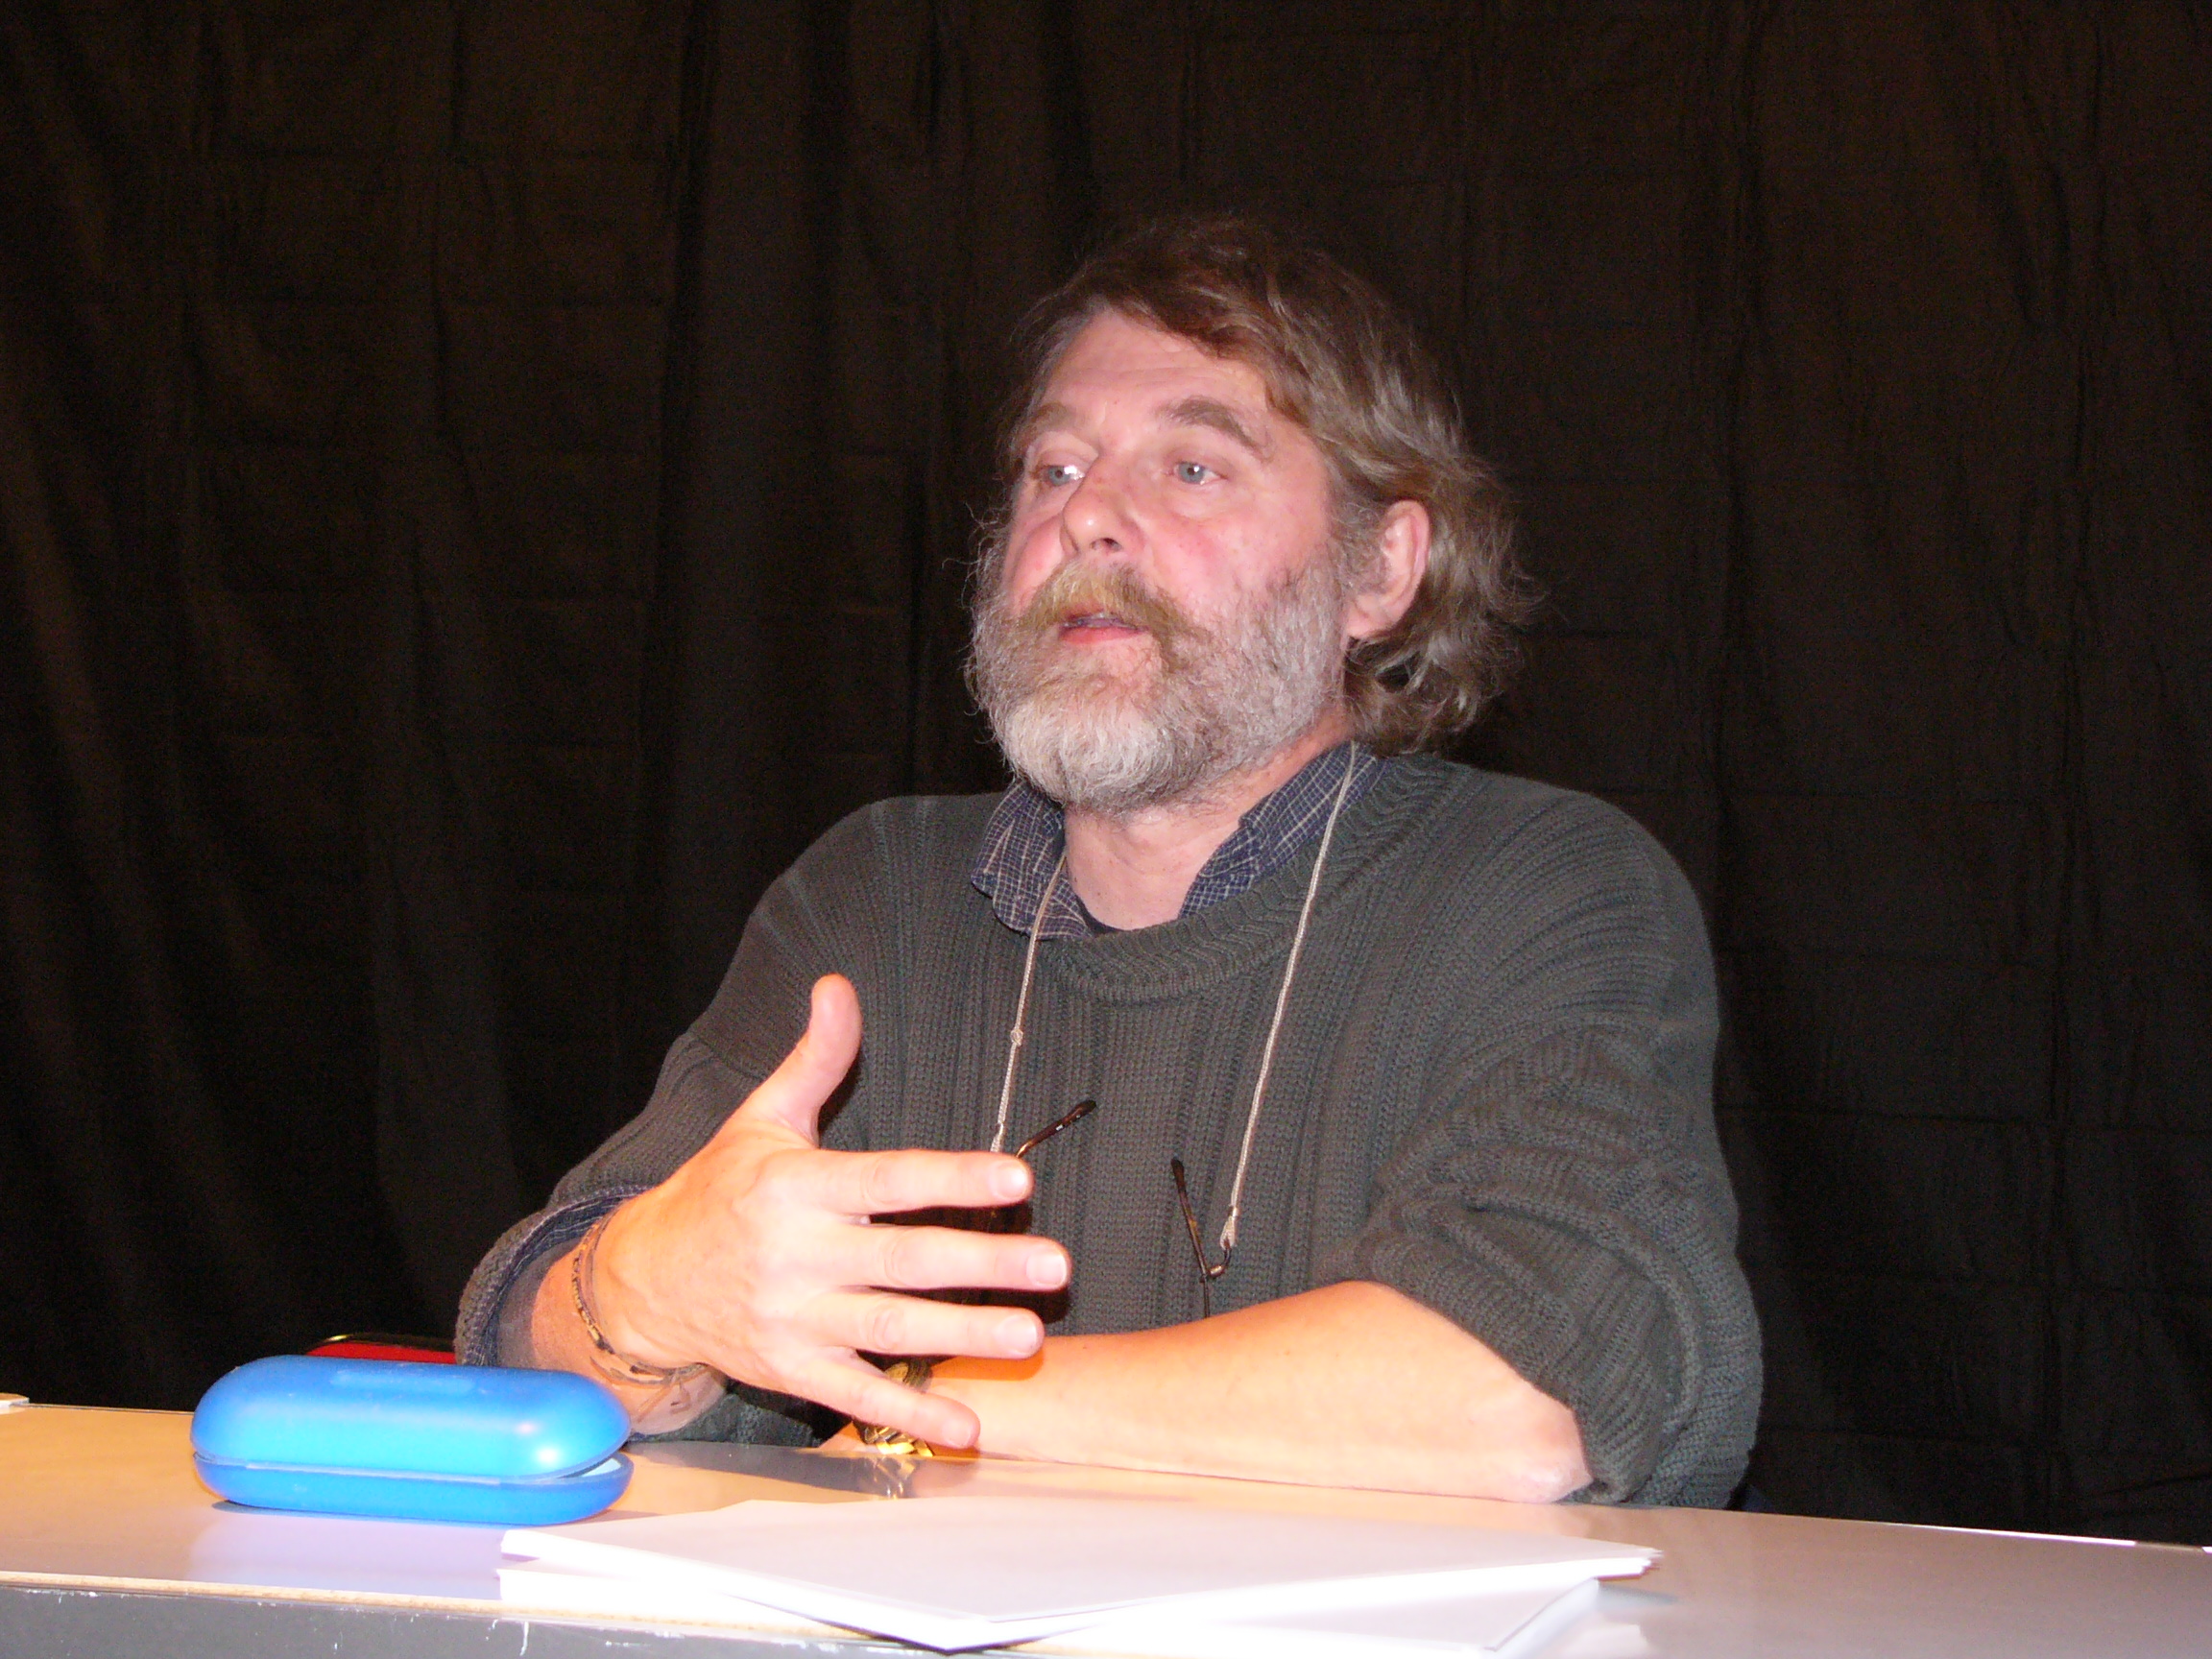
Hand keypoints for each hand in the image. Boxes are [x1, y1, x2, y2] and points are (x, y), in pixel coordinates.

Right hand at [582, 975, 1068, 1447]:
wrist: (644, 1281)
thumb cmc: (720, 1190)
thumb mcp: (762, 1119)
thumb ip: (815, 1059)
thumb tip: (839, 985)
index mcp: (796, 1188)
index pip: (888, 1180)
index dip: (952, 1180)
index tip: (1017, 1179)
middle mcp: (796, 1255)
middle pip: (902, 1260)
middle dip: (982, 1264)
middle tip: (1055, 1265)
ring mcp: (794, 1319)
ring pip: (890, 1329)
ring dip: (964, 1335)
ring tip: (1031, 1336)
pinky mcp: (793, 1370)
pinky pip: (858, 1396)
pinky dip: (911, 1414)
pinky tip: (967, 1426)